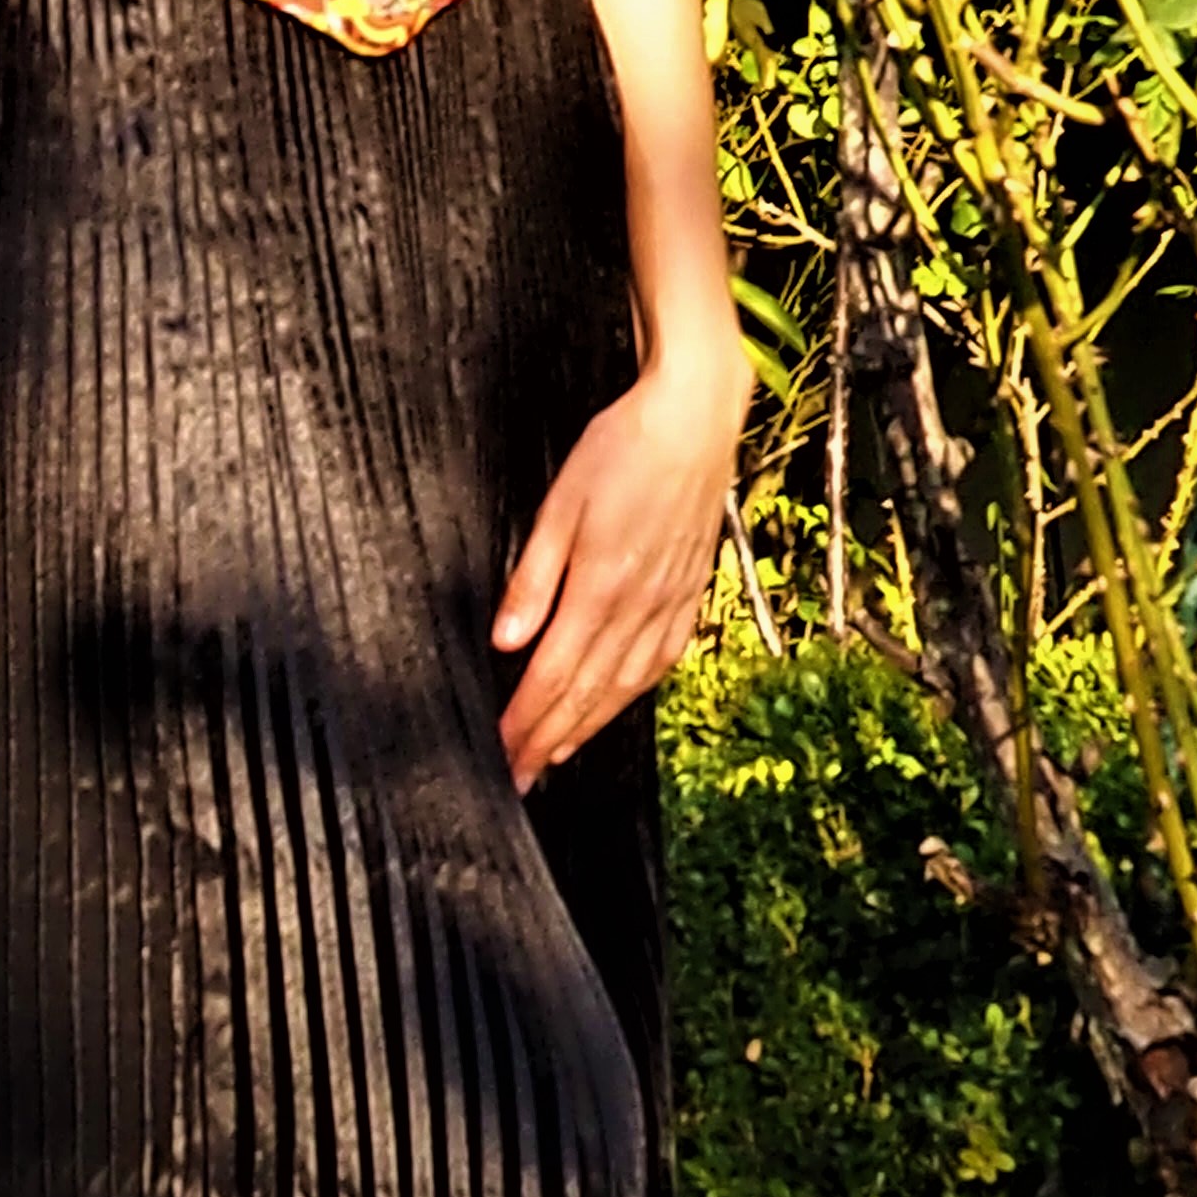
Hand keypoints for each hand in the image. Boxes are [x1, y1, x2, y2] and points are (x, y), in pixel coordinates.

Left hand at [494, 344, 751, 793]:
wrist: (696, 419)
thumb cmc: (621, 449)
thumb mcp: (560, 505)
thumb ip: (533, 578)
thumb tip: (507, 643)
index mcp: (601, 587)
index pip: (553, 675)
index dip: (525, 721)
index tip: (500, 753)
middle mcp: (640, 607)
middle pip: (587, 693)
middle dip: (549, 740)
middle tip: (519, 777)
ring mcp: (671, 603)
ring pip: (626, 685)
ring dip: (589, 727)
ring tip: (557, 754)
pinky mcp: (692, 592)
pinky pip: (662, 660)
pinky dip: (633, 694)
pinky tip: (616, 705)